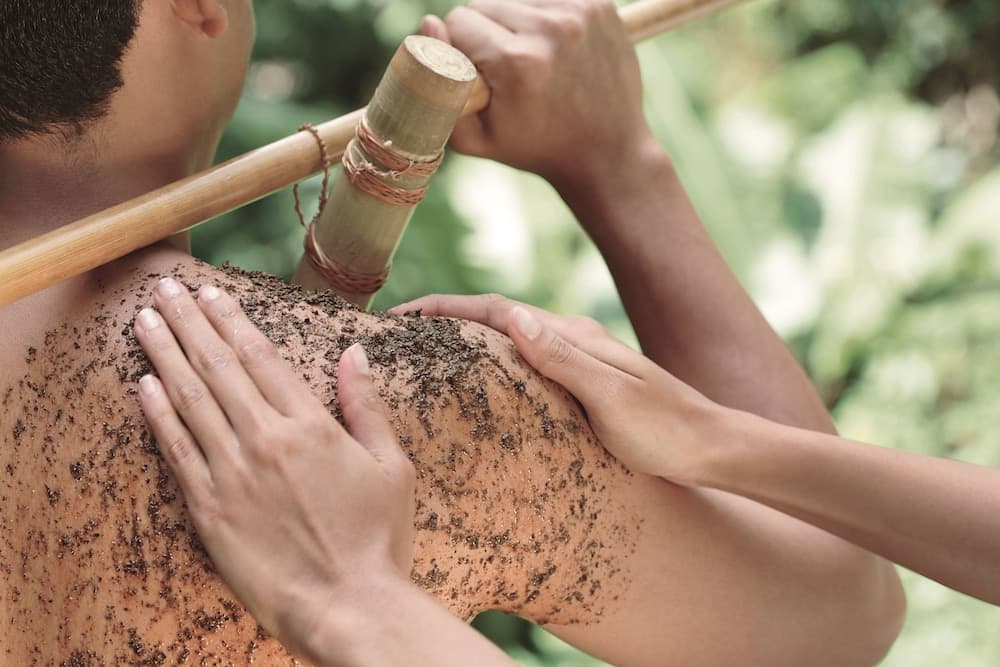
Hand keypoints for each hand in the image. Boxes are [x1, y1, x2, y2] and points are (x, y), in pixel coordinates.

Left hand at [133, 278, 415, 660]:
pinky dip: (158, 415)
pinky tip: (145, 386)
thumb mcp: (392, 467)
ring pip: (190, 401)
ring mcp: (232, 475)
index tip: (211, 294)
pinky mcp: (209, 511)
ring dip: (164, 355)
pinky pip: (176, 452)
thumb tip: (353, 355)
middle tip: (166, 288)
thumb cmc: (378, 539)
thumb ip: (365, 407)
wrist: (348, 606)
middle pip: (218, 368)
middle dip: (189, 322)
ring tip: (145, 320)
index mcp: (311, 427)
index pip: (261, 358)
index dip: (232, 320)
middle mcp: (266, 441)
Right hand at [392, 294, 723, 485]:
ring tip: (428, 350)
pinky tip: (485, 378)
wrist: (712, 446)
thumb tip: (514, 317)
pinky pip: (527, 359)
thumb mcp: (611, 397)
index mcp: (574, 336)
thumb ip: (564, 358)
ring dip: (469, 335)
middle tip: (401, 331)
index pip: (497, 310)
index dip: (447, 308)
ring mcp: (580, 358)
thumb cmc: (665, 430)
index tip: (402, 314)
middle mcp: (574, 339)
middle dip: (448, 316)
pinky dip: (495, 358)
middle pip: (498, 316)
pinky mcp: (585, 380)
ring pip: (512, 336)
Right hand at [422, 0, 655, 190]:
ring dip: (514, 23)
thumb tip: (428, 23)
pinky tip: (553, 50)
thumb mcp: (474, 137)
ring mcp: (580, 12)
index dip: (459, 47)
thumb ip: (437, 85)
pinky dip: (543, 18)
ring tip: (531, 61)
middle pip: (485, 3)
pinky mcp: (600, 5)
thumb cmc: (536, 149)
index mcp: (517, 61)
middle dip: (485, 33)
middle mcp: (551, 29)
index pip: (459, 20)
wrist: (606, 153)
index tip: (477, 74)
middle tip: (504, 71)